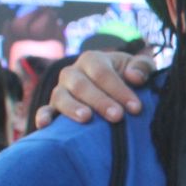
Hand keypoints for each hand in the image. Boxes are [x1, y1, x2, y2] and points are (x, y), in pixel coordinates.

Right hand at [35, 49, 155, 128]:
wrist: (113, 88)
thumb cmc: (128, 77)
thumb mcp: (139, 67)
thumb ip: (142, 67)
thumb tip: (134, 77)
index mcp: (92, 60)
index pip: (103, 73)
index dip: (119, 90)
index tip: (136, 108)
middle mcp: (72, 73)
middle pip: (82, 85)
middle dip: (100, 101)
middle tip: (117, 116)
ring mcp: (60, 90)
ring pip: (61, 97)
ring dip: (73, 108)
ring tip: (87, 118)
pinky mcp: (54, 107)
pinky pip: (45, 110)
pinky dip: (43, 116)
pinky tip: (45, 125)